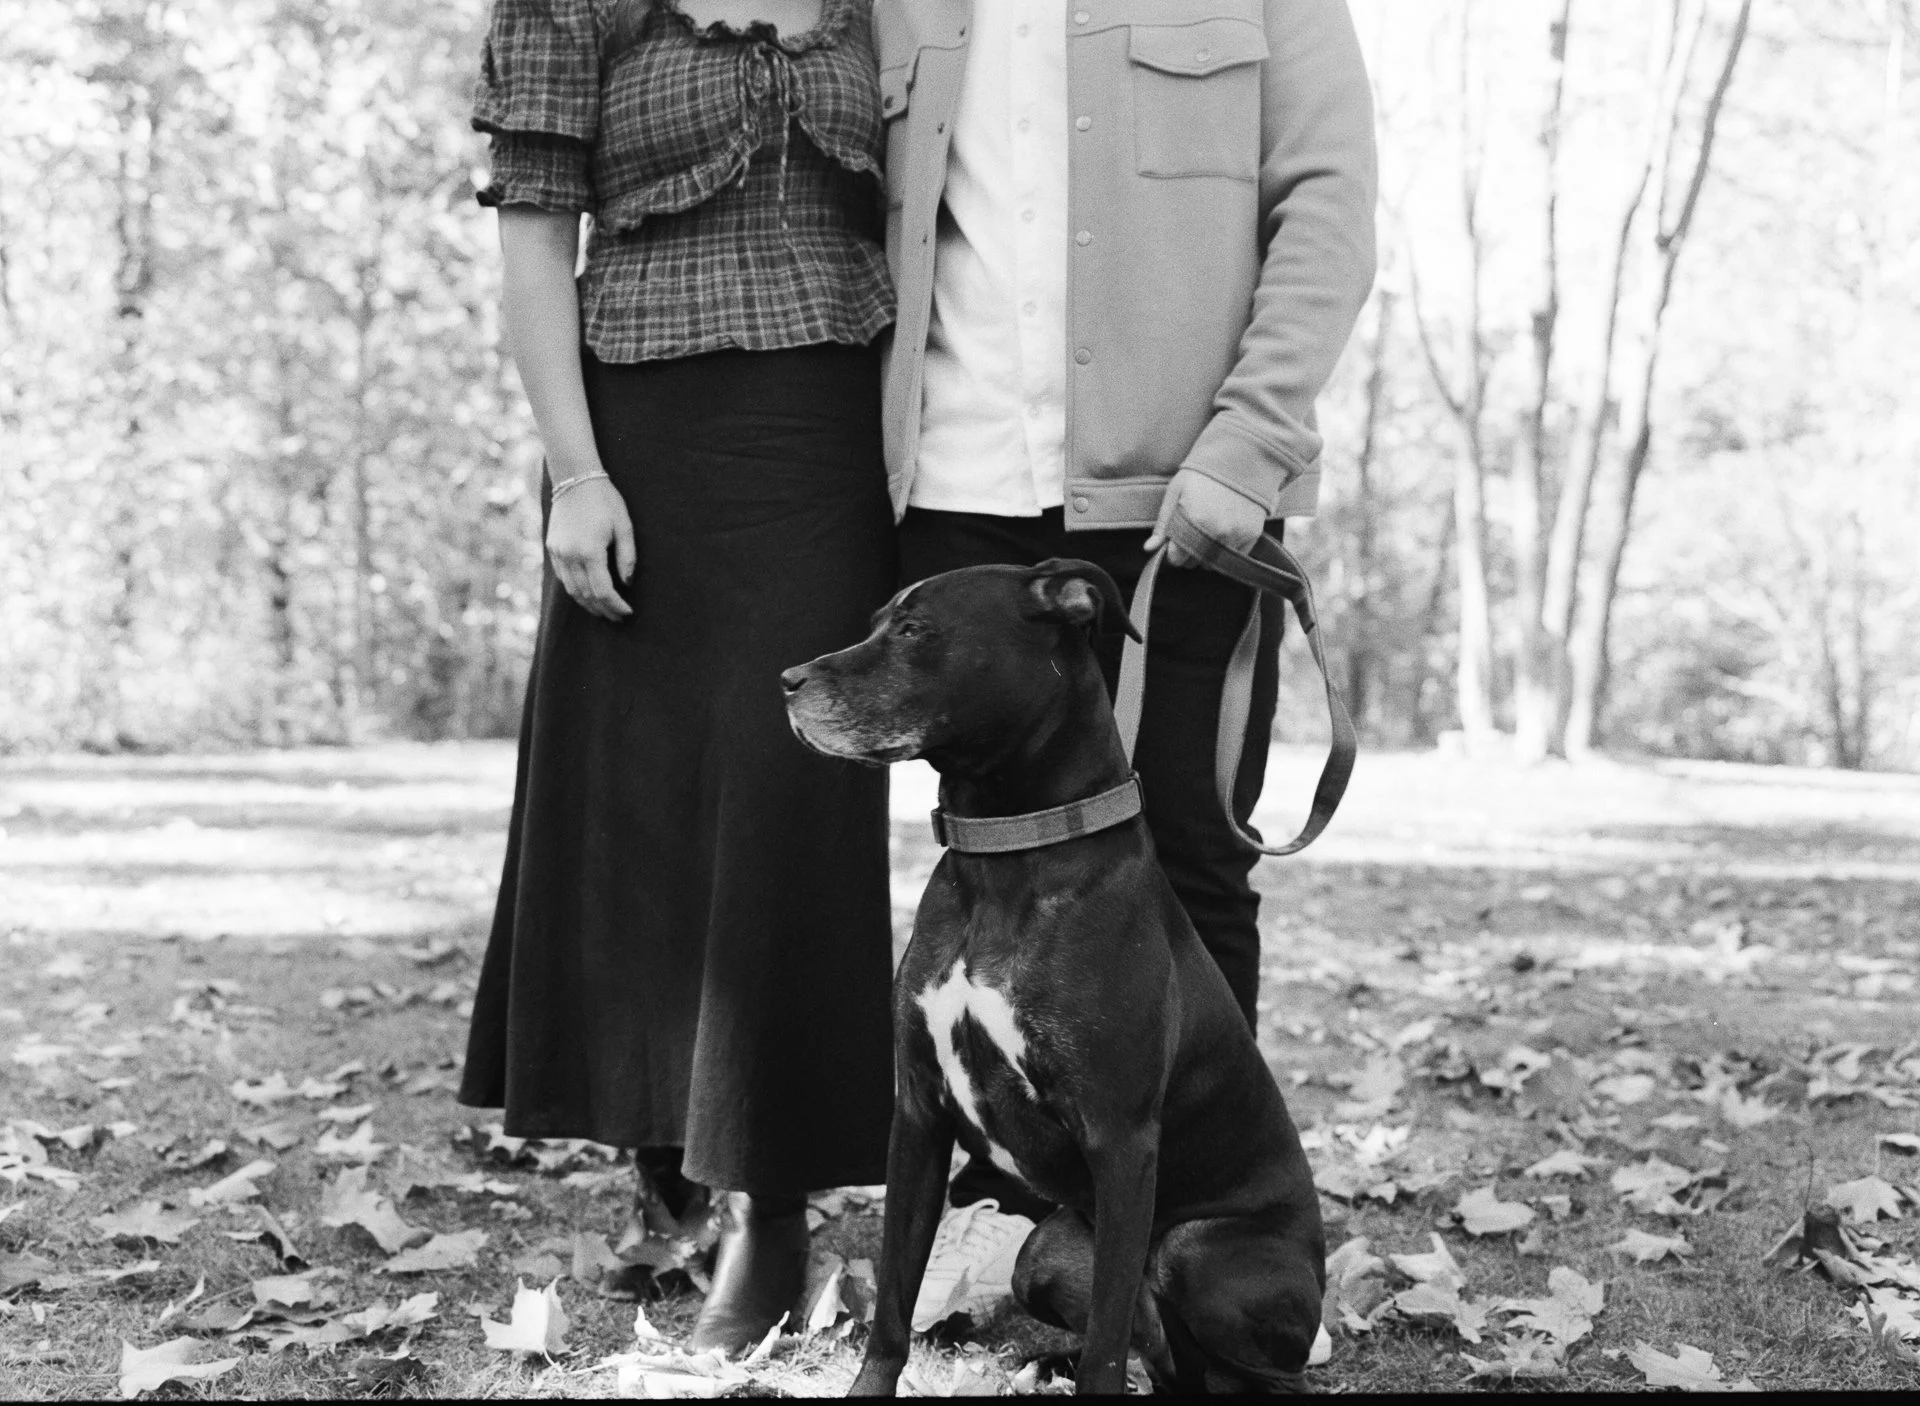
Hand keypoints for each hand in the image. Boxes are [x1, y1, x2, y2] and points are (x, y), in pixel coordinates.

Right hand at [546, 476, 635, 620]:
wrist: (575, 478)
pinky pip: (563, 578)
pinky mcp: (552, 548)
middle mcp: (570, 555)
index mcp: (590, 551)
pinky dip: (576, 590)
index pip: (603, 591)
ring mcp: (558, 553)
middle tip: (618, 617)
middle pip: (586, 595)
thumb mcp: (624, 526)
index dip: (616, 606)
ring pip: (572, 590)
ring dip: (588, 604)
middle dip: (604, 610)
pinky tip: (588, 594)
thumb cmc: (605, 500)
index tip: (628, 612)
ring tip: (604, 611)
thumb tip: (627, 583)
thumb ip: (627, 557)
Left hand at [1144, 468, 1266, 566]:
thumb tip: (1149, 549)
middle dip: (1188, 553)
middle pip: (1194, 563)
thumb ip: (1163, 524)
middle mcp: (1215, 533)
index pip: (1176, 559)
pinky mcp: (1251, 535)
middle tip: (1191, 533)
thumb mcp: (1176, 492)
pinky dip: (1226, 549)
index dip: (1172, 551)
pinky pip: (1233, 557)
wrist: (1239, 458)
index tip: (1175, 541)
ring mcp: (1235, 535)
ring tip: (1208, 530)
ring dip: (1207, 554)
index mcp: (1193, 522)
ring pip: (1213, 563)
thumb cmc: (1202, 474)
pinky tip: (1224, 530)